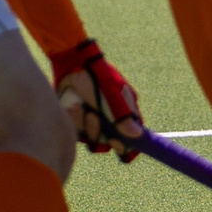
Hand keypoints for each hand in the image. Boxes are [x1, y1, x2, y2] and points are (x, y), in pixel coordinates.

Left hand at [50, 39, 144, 160]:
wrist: (72, 64)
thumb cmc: (97, 76)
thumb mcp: (112, 94)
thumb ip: (123, 115)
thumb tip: (138, 134)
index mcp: (126, 115)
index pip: (134, 139)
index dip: (131, 147)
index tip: (121, 147)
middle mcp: (112, 122)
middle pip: (112, 144)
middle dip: (103, 135)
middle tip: (95, 117)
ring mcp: (95, 123)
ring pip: (94, 140)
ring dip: (87, 126)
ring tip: (82, 107)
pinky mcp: (79, 123)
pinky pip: (79, 134)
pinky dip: (76, 121)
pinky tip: (73, 105)